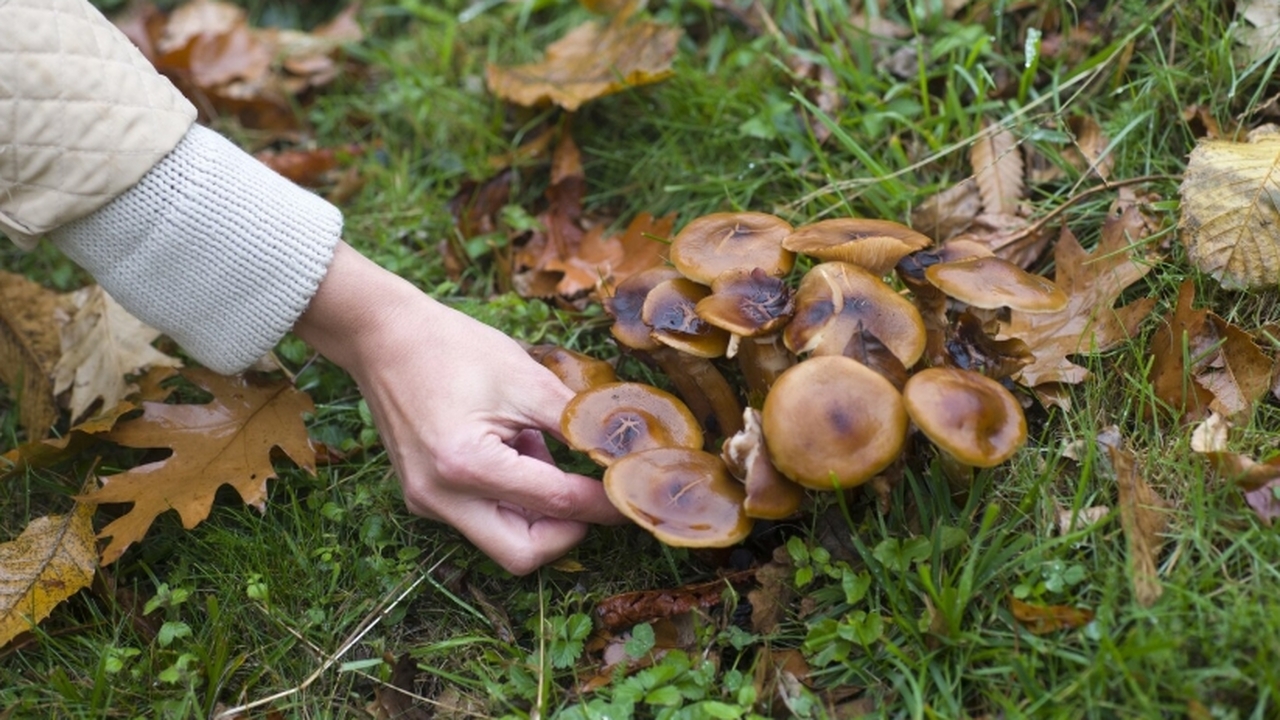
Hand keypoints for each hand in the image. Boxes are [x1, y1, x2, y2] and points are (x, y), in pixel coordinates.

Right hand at [294, 242, 624, 573]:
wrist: (383, 336)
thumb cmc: (452, 348)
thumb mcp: (526, 379)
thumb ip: (577, 423)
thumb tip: (624, 454)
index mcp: (466, 464)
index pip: (555, 503)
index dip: (603, 501)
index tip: (635, 493)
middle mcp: (440, 497)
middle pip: (522, 553)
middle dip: (567, 531)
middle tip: (595, 495)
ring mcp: (426, 502)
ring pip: (501, 540)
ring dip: (537, 512)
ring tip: (537, 449)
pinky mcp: (422, 498)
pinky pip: (479, 519)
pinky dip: (510, 499)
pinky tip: (511, 449)